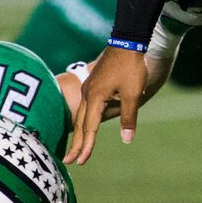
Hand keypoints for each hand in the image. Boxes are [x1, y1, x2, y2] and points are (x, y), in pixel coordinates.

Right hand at [64, 47, 146, 165]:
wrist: (128, 40)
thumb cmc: (130, 67)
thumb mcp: (132, 94)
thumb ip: (128, 117)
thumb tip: (127, 140)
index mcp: (95, 97)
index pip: (90, 127)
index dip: (87, 146)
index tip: (80, 162)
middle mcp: (88, 93)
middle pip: (81, 122)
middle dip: (77, 143)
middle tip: (69, 160)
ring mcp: (89, 86)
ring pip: (82, 113)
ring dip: (80, 130)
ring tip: (77, 146)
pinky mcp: (94, 81)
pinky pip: (86, 103)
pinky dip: (84, 117)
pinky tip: (86, 119)